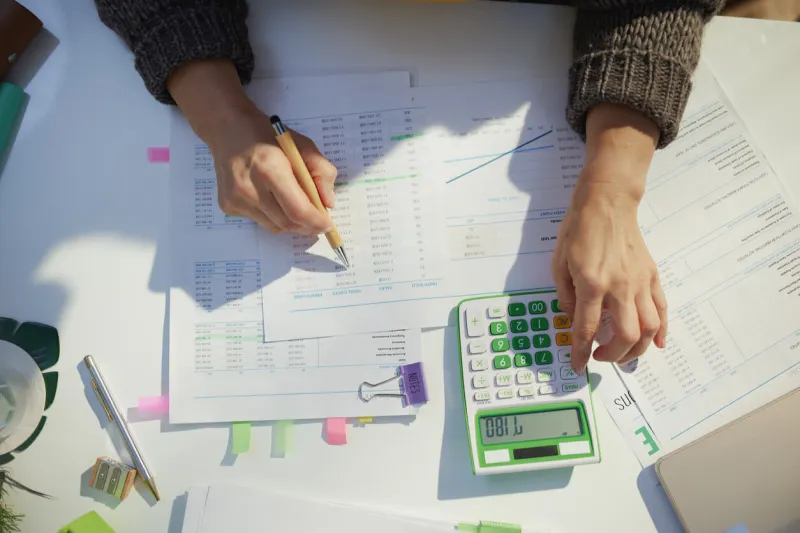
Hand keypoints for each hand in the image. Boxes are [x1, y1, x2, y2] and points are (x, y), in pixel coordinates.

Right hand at [167, 59, 335, 233]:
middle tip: (318, 220)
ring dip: (291, 223)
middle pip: (287, 223)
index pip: (298, 211)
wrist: (227, 128)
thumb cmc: (268, 135)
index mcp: (270, 169)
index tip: (327, 224)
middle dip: (307, 226)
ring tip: (297, 208)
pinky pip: (259, 221)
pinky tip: (272, 198)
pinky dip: (272, 216)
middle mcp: (250, 188)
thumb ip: (321, 172)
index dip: (316, 222)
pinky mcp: (228, 205)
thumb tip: (328, 203)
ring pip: (273, 227)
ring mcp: (236, 199)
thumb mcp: (303, 145)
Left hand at [552, 104, 667, 372]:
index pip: (586, 328)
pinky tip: (656, 343)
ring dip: (637, 348)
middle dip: (613, 355)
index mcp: (591, 283)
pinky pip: (662, 308)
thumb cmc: (578, 229)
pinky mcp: (652, 275)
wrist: (607, 202)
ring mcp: (639, 282)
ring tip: (623, 353)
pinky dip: (662, 329)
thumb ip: (567, 295)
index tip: (578, 366)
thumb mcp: (559, 262)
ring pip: (648, 327)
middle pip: (624, 335)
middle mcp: (619, 287)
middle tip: (600, 357)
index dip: (581, 352)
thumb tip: (574, 319)